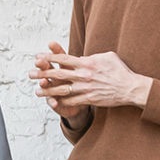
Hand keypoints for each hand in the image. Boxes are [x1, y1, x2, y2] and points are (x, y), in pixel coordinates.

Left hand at [31, 41, 150, 116]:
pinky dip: (61, 102)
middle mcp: (84, 75)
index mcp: (87, 63)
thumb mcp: (107, 57)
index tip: (38, 57)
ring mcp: (86, 88)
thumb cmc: (119, 70)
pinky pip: (71, 101)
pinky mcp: (89, 99)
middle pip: (58, 74)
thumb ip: (92, 56)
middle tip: (29, 74)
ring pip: (62, 90)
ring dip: (48, 91)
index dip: (50, 58)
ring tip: (36, 91)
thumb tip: (81, 57)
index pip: (64, 59)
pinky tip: (52, 102)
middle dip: (42, 74)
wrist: (130, 88)